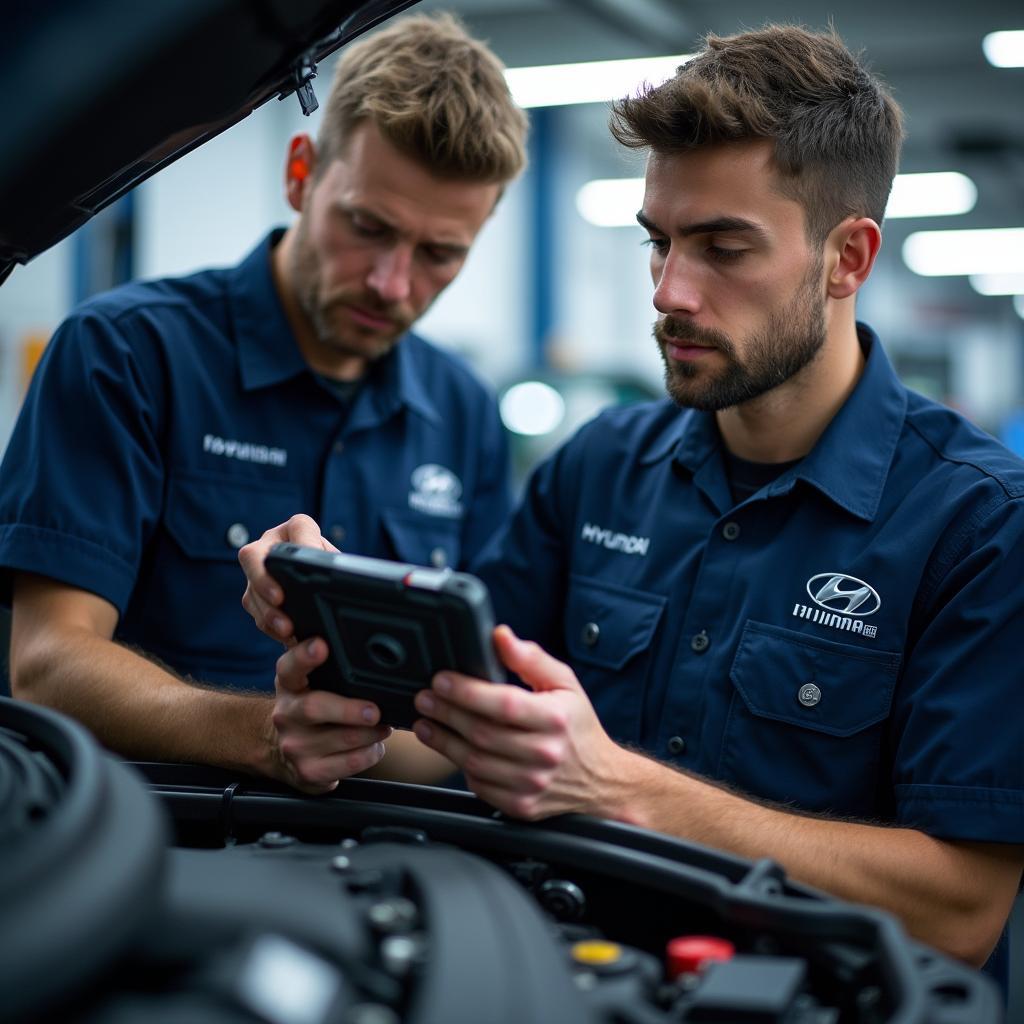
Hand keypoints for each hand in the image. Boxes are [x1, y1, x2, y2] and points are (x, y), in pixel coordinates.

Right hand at [239, 514, 335, 644]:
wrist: (323, 588)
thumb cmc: (332, 571)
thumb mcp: (337, 566)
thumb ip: (337, 567)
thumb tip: (339, 577)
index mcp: (298, 531)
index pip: (299, 527)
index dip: (304, 540)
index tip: (312, 558)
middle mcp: (271, 545)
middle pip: (253, 555)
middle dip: (264, 579)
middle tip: (280, 598)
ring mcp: (257, 570)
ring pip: (251, 588)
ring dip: (267, 610)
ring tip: (286, 628)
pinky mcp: (253, 594)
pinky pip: (254, 609)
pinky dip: (269, 624)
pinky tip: (285, 635)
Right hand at [266, 634, 390, 793]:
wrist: (279, 750)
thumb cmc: (309, 706)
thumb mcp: (307, 680)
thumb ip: (325, 661)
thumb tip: (362, 639)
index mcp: (289, 684)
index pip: (290, 666)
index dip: (304, 655)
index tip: (321, 646)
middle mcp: (286, 714)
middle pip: (314, 708)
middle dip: (349, 709)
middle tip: (374, 710)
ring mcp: (295, 746)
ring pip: (343, 738)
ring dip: (373, 732)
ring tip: (384, 725)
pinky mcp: (309, 772)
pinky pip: (350, 763)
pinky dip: (371, 752)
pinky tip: (375, 745)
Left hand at [410, 626, 632, 819]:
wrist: (601, 780)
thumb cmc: (578, 726)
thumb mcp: (565, 683)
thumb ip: (530, 658)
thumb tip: (500, 636)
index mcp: (555, 719)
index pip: (503, 704)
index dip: (467, 691)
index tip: (441, 680)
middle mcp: (544, 754)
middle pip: (482, 733)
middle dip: (446, 712)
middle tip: (424, 698)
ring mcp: (532, 784)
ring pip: (474, 762)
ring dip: (443, 741)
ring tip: (426, 723)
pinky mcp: (521, 806)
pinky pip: (479, 786)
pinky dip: (460, 767)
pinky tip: (451, 749)